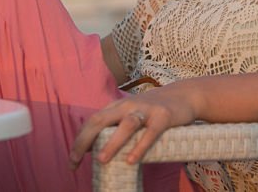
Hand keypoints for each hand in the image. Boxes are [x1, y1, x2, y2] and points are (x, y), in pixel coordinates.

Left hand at [69, 82, 199, 168]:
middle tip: (75, 160)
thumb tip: (94, 149)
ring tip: (101, 160)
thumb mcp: (132, 113)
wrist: (185, 95)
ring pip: (126, 125)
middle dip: (85, 140)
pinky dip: (140, 146)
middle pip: (102, 120)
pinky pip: (151, 133)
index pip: (92, 121)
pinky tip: (132, 160)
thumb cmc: (154, 109)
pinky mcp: (164, 117)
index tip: (72, 161)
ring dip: (112, 142)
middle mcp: (129, 105)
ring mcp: (147, 110)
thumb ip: (116, 126)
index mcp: (118, 106)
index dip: (79, 139)